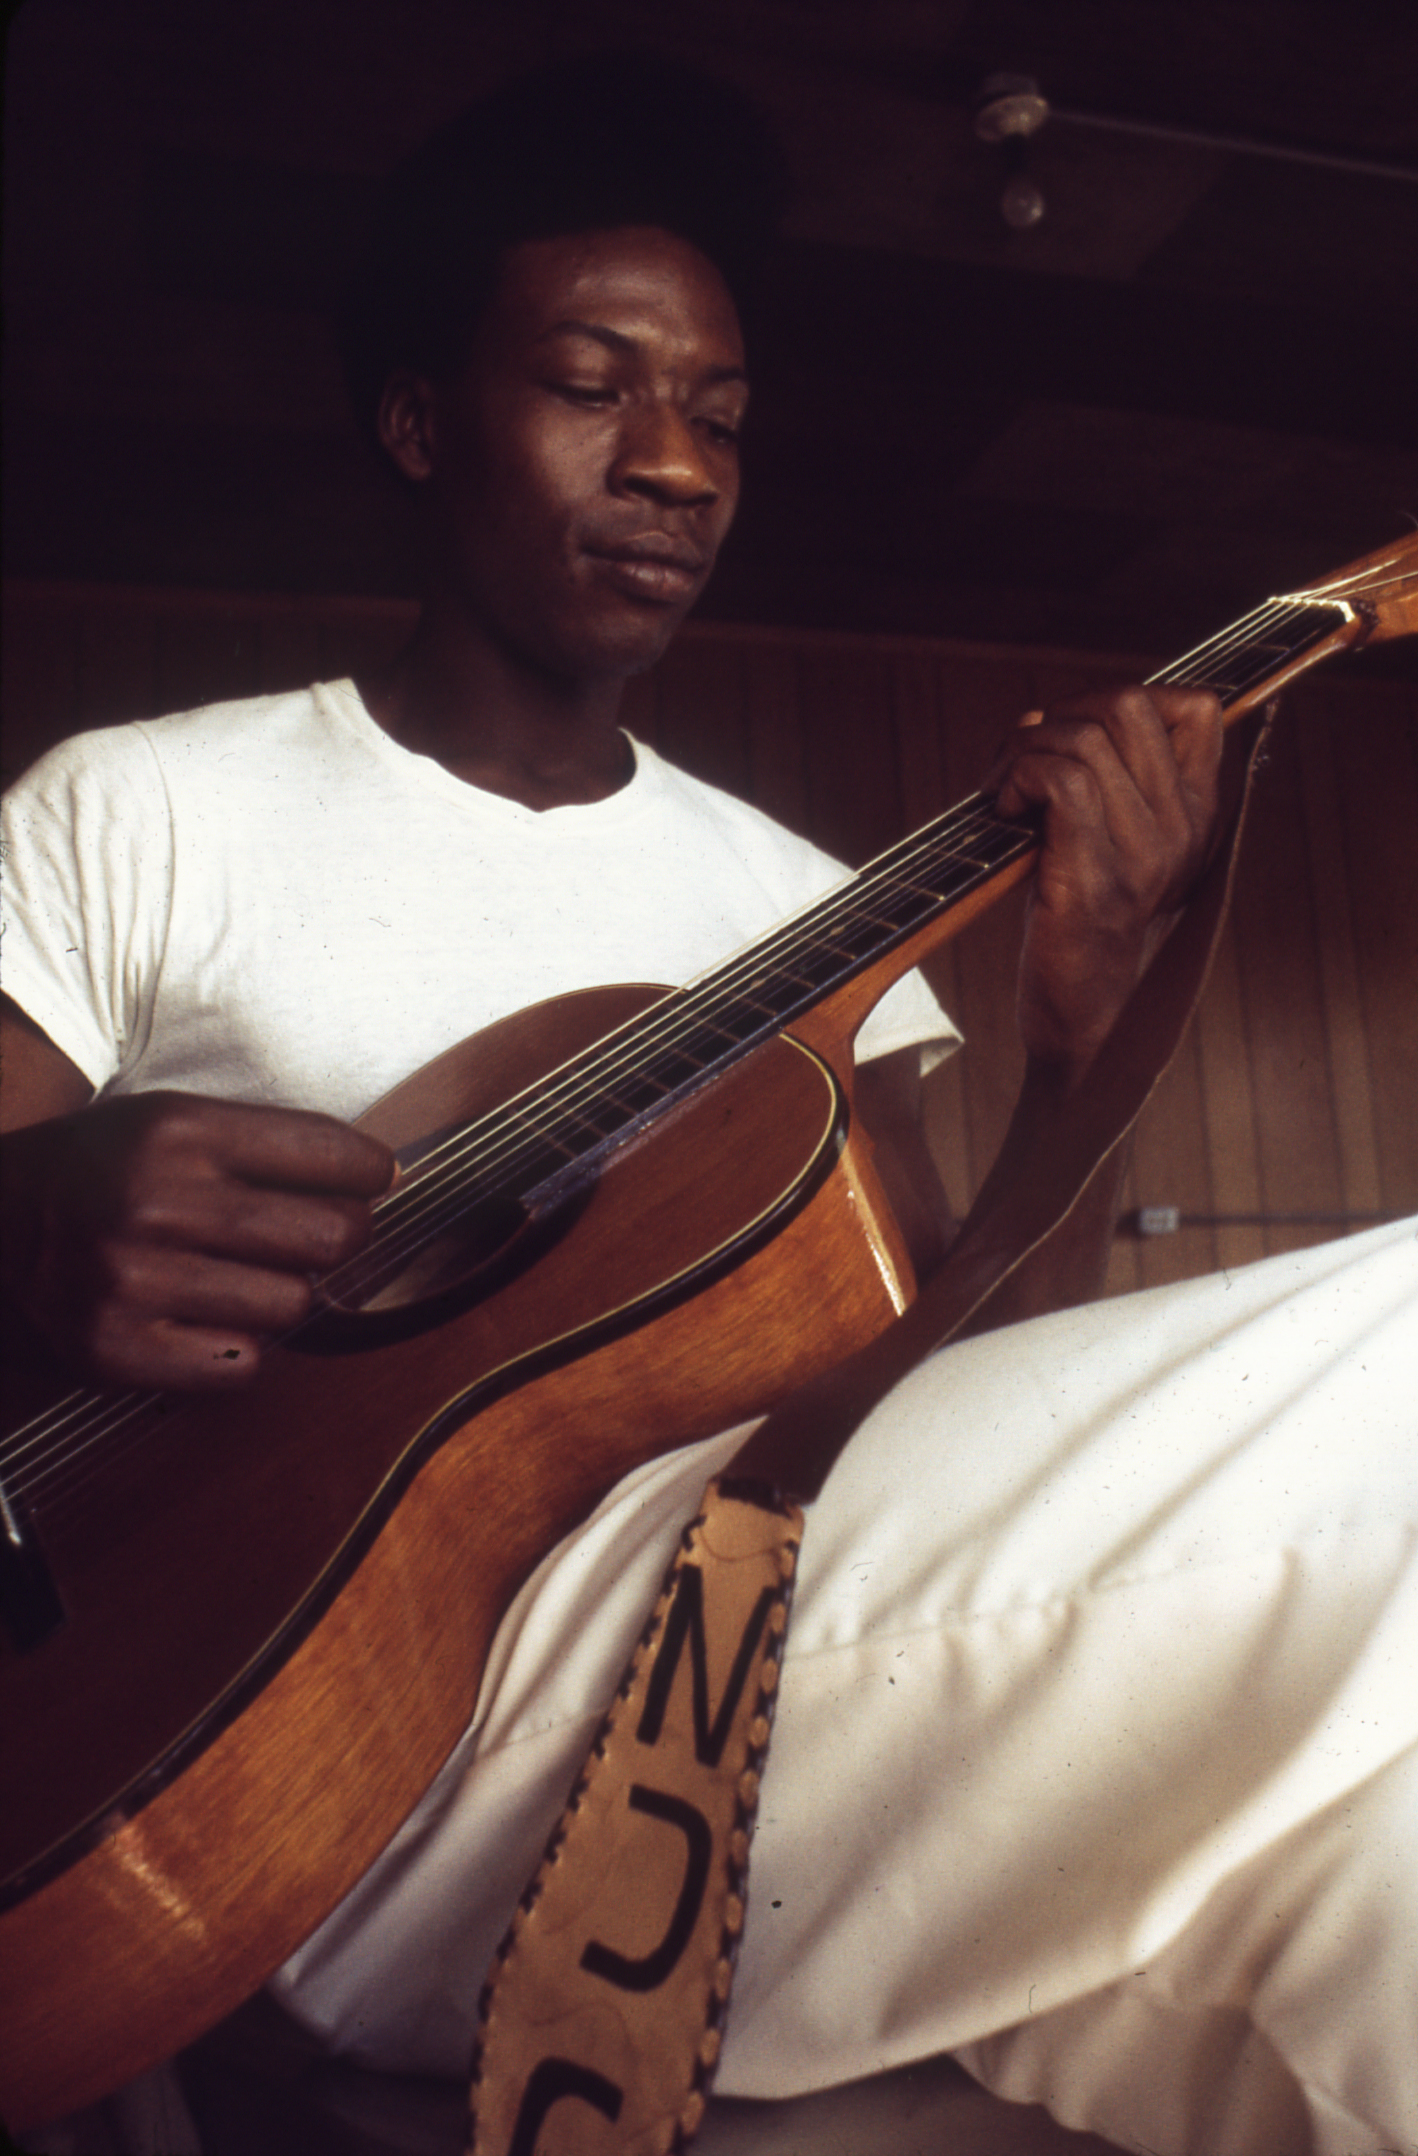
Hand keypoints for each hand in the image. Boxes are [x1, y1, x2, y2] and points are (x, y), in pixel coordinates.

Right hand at [3, 1092, 394, 1389]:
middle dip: (342, 1237)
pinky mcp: (115, 1350)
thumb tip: (383, 1174)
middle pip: (330, 1237)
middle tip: (320, 1237)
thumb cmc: (92, 1172)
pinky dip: (237, 1347)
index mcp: (176, 1131)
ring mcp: (132, 1281)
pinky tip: (203, 1319)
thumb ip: (264, 1143)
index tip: (375, 1179)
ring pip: (292, 1305)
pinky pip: (242, 1364)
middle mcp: (156, 1202)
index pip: (328, 1153)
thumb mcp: (164, 1123)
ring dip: (282, 1295)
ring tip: (238, 1276)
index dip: (369, 1171)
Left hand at [992, 684, 1222, 1084]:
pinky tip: (1001, 813)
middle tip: (1019, 765)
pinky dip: (1017, 778)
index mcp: (1199, 815)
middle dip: (1057, 715)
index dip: (1122, 701)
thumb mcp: (1107, 845)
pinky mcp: (1097, 877)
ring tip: (1001, 794)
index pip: (1198, 706)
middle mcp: (1184, 829)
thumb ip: (1097, 782)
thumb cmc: (1079, 929)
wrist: (1084, 1023)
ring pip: (1084, 737)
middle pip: (1127, 703)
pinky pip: (1061, 780)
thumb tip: (1035, 718)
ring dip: (1021, 751)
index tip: (1073, 741)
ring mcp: (1146, 854)